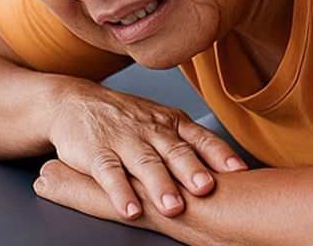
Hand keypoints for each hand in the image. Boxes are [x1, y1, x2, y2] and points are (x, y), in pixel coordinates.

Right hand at [39, 80, 248, 220]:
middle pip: (175, 151)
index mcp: (171, 123)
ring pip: (145, 163)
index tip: (239, 170)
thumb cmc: (126, 120)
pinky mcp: (95, 152)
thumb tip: (231, 174)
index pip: (200, 138)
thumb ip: (189, 146)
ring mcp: (123, 140)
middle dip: (192, 170)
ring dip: (160, 185)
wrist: (73, 102)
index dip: (219, 153)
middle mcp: (151, 130)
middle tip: (206, 188)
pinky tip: (130, 211)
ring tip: (173, 207)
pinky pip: (109, 173)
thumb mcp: (160, 124)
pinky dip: (120, 193)